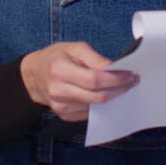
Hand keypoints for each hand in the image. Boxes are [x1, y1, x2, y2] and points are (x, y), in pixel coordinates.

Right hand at [19, 41, 138, 121]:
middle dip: (119, 89)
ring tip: (122, 86)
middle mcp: (59, 91)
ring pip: (97, 107)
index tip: (130, 74)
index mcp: (60, 70)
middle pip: (98, 96)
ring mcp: (62, 107)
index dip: (116, 79)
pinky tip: (106, 94)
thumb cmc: (55, 58)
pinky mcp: (65, 116)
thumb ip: (95, 58)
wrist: (33, 76)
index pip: (94, 80)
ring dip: (113, 97)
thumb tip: (115, 68)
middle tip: (132, 81)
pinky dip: (102, 104)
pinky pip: (90, 113)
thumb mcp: (74, 48)